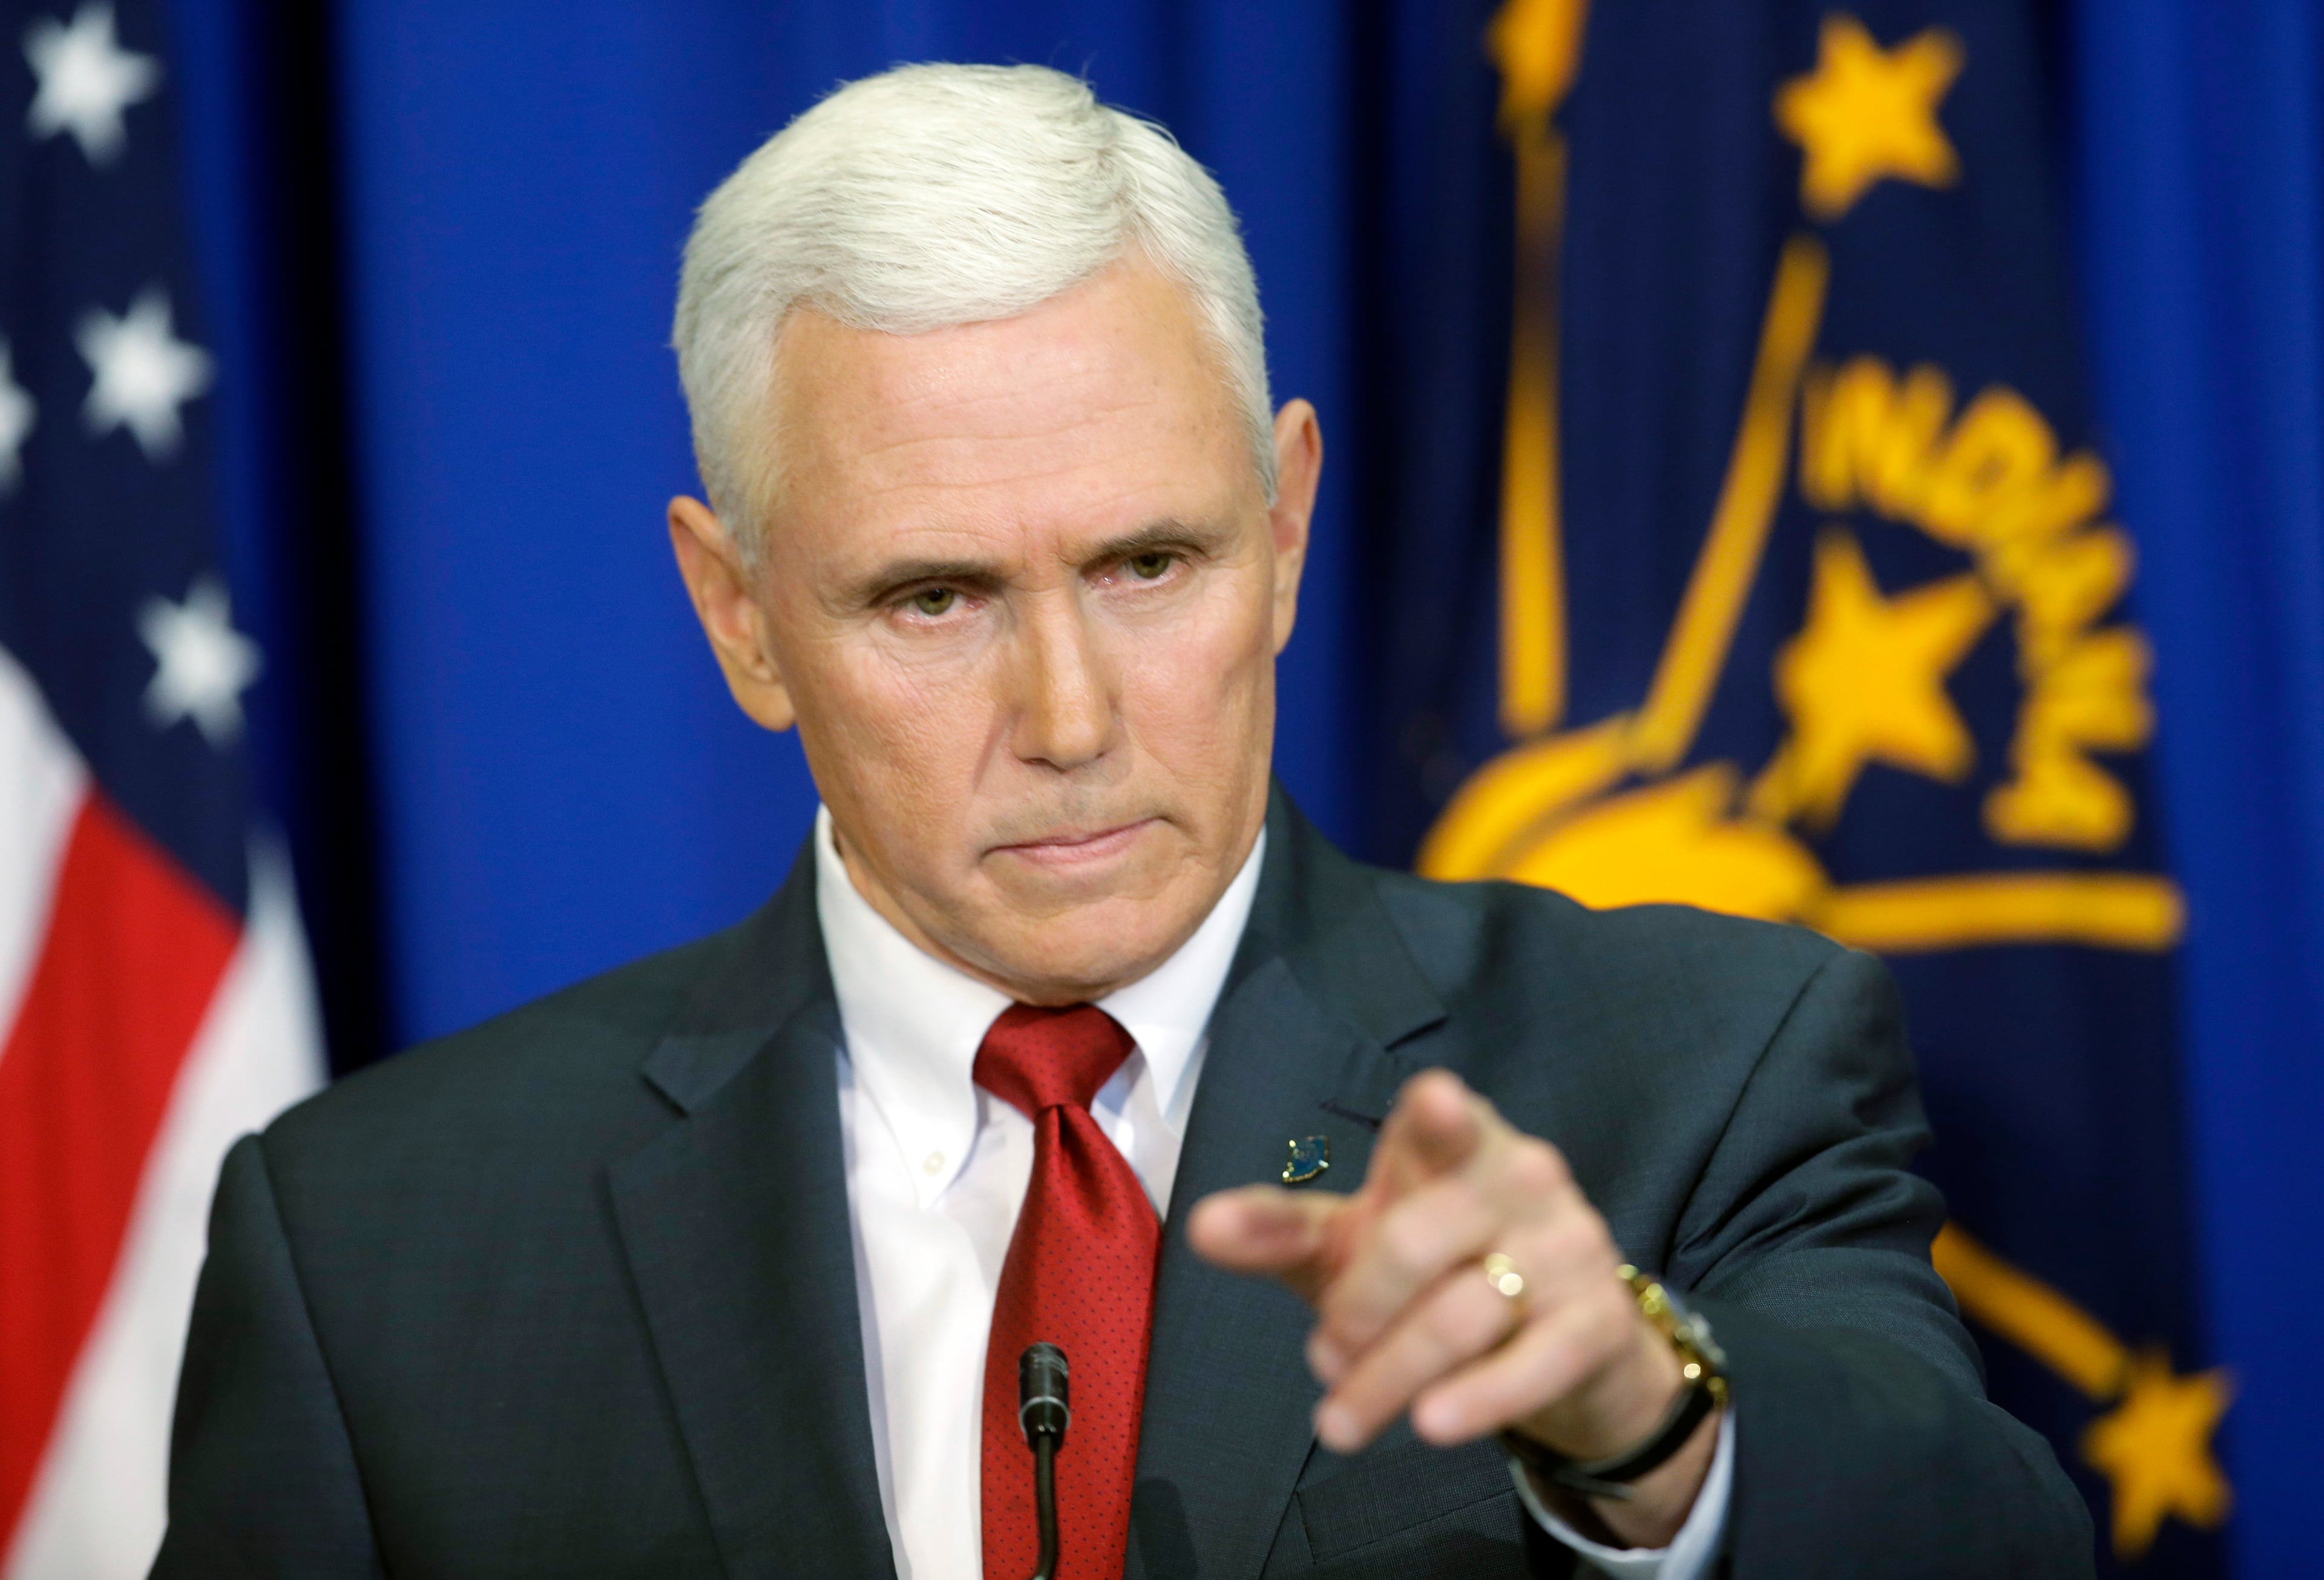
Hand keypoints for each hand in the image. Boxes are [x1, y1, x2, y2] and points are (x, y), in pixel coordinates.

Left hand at [1185, 1070, 1717, 1545]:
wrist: (1559, 1345)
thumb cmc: (1434, 1270)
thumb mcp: (1350, 1243)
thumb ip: (1278, 1231)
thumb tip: (1201, 1225)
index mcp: (1455, 1142)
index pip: (1441, 1121)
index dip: (1438, 1116)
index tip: (1437, 1104)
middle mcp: (1520, 1178)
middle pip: (1417, 1242)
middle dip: (1356, 1312)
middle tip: (1323, 1362)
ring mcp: (1568, 1246)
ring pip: (1463, 1314)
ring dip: (1389, 1377)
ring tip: (1342, 1419)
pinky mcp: (1599, 1320)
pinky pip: (1534, 1363)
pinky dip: (1479, 1399)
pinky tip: (1432, 1426)